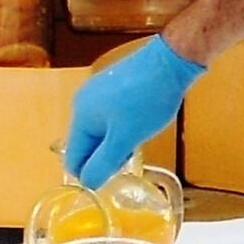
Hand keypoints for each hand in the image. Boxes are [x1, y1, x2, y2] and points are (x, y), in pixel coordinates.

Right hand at [66, 38, 204, 186]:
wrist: (170, 61)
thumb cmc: (148, 99)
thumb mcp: (125, 138)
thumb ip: (104, 162)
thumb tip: (87, 183)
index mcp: (80, 115)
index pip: (73, 158)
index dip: (90, 174)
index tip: (113, 180)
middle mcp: (83, 103)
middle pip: (86, 145)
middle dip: (106, 157)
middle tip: (131, 156)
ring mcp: (98, 93)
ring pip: (101, 132)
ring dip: (116, 143)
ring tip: (139, 138)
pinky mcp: (115, 87)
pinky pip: (111, 118)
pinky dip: (123, 128)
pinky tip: (141, 125)